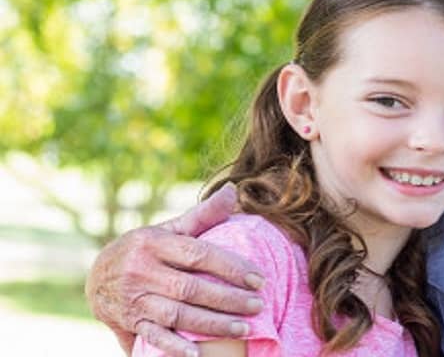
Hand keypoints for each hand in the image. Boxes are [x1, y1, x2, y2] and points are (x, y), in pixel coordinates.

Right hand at [85, 184, 264, 356]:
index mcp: (154, 243)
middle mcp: (141, 270)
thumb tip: (231, 191)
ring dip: (212, 324)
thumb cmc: (146, 249)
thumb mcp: (168, 228)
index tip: (259, 279)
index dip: (231, 267)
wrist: (96, 276)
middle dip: (228, 299)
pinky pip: (152, 337)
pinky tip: (197, 354)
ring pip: (177, 314)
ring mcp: (134, 298)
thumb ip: (202, 215)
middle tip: (259, 306)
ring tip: (244, 329)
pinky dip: (173, 347)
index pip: (199, 254)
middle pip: (191, 288)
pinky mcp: (128, 322)